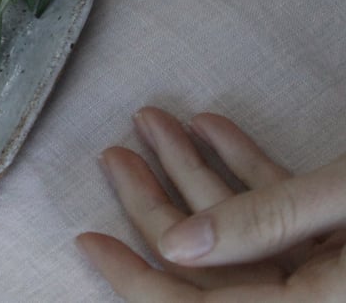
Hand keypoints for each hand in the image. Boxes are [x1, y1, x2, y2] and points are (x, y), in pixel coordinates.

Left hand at [77, 106, 345, 300]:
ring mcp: (328, 264)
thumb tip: (175, 245)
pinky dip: (243, 167)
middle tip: (116, 155)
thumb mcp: (344, 196)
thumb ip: (262, 223)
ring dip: (194, 169)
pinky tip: (209, 128)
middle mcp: (315, 295)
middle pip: (211, 260)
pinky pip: (280, 209)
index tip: (90, 242)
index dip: (134, 277)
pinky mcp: (341, 233)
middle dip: (156, 201)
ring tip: (154, 123)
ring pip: (241, 225)